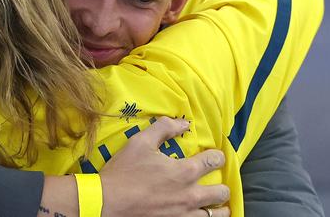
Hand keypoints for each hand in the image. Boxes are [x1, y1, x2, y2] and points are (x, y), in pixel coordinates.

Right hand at [100, 116, 229, 216]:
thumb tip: (184, 123)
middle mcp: (190, 195)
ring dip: (219, 208)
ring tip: (215, 205)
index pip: (214, 161)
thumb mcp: (141, 142)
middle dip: (222, 186)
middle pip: (222, 192)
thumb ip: (164, 128)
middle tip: (216, 183)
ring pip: (218, 215)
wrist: (107, 202)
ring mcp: (184, 214)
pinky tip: (198, 215)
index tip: (215, 157)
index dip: (218, 156)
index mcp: (185, 171)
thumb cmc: (124, 171)